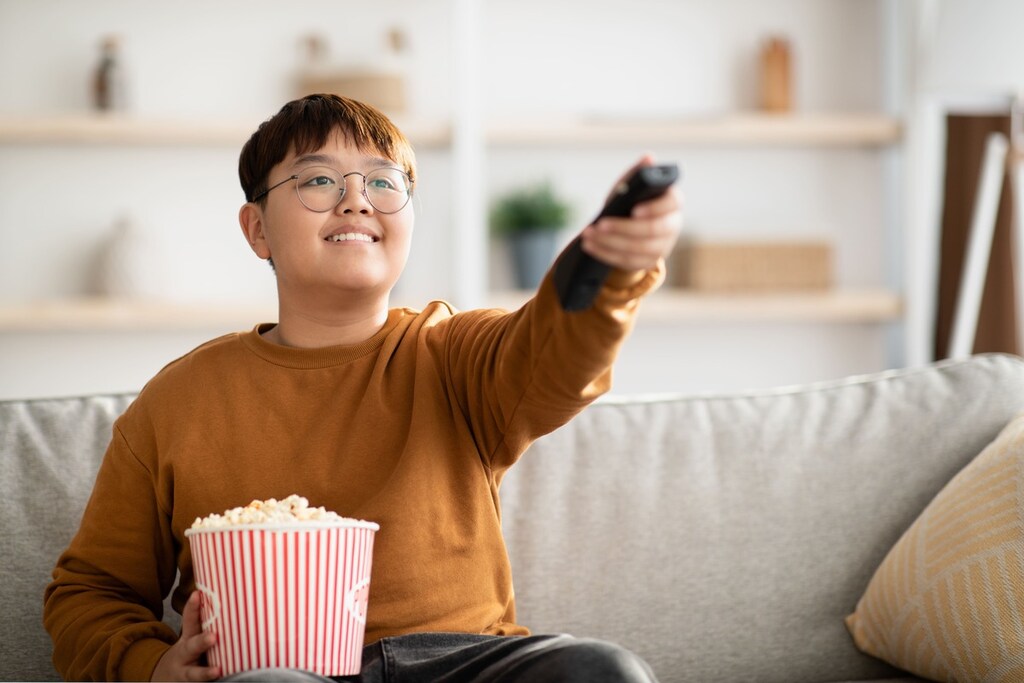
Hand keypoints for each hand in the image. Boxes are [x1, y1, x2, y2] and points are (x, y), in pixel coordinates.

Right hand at [151, 592, 219, 681]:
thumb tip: (233, 601)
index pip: (189, 621)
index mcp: (187, 640)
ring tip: (217, 671)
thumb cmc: (187, 654)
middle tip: (213, 636)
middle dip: (202, 642)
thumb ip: (205, 625)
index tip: (197, 594)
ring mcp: (185, 674)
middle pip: (191, 648)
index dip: (192, 608)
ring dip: (205, 673)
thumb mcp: (190, 638)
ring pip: (193, 674)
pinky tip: (219, 680)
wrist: (163, 678)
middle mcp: (184, 656)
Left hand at [580, 155, 683, 273]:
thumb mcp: (632, 186)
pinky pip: (627, 261)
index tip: (634, 210)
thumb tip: (648, 158)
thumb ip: (638, 174)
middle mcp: (672, 226)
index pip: (670, 205)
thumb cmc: (633, 200)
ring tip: (588, 234)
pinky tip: (590, 246)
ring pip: (637, 248)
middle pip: (651, 230)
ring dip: (609, 242)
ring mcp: (662, 246)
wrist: (629, 225)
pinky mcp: (647, 262)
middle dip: (623, 227)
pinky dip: (605, 254)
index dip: (653, 209)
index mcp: (673, 202)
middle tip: (600, 224)